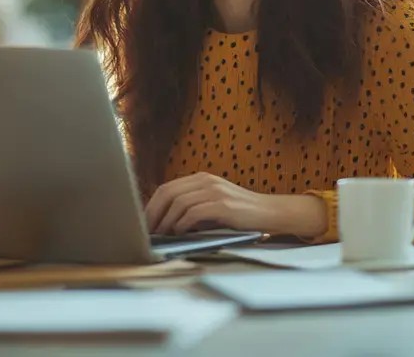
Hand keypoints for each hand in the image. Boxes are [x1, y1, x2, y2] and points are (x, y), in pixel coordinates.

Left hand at [144, 172, 326, 237]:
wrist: (270, 213)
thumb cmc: (239, 214)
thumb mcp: (213, 205)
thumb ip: (192, 208)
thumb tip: (163, 224)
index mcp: (201, 179)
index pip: (167, 188)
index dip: (151, 205)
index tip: (144, 222)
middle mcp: (206, 181)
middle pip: (168, 193)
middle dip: (153, 213)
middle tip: (147, 231)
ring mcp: (215, 192)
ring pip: (178, 203)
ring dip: (166, 221)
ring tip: (161, 235)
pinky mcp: (223, 206)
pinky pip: (194, 213)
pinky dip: (182, 223)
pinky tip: (179, 233)